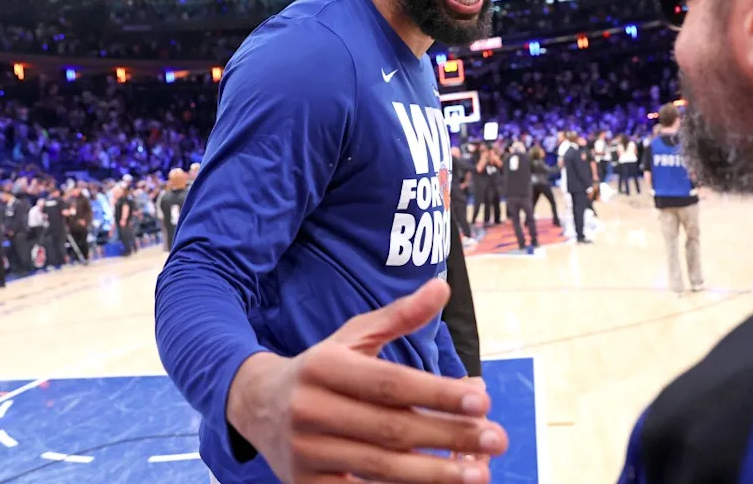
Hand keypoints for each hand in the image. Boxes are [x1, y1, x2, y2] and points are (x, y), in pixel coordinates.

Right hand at [226, 280, 507, 483]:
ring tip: (480, 473)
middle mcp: (310, 409)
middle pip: (391, 429)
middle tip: (496, 438)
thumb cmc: (321, 368)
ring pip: (380, 469)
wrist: (255, 406)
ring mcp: (306, 453)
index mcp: (323, 366)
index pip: (390, 383)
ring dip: (435, 474)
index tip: (481, 398)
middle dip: (449, 435)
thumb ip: (400, 316)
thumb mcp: (353, 336)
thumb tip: (443, 287)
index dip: (437, 392)